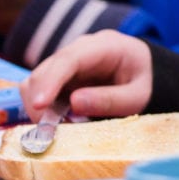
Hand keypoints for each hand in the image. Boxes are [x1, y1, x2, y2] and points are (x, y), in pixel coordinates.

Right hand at [21, 30, 153, 119]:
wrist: (143, 72)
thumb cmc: (142, 81)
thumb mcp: (137, 96)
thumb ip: (110, 99)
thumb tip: (74, 103)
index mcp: (104, 46)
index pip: (69, 59)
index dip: (51, 81)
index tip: (39, 104)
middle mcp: (79, 49)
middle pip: (45, 69)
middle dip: (41, 102)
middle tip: (51, 133)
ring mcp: (66, 61)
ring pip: (36, 80)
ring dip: (39, 108)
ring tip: (60, 129)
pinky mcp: (58, 76)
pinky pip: (39, 90)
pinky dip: (42, 109)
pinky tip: (59, 123)